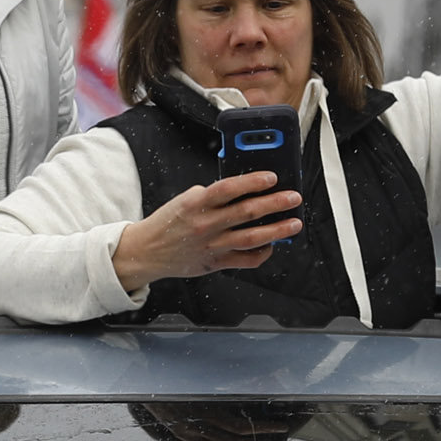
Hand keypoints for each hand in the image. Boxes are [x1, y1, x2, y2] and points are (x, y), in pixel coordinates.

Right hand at [111, 172, 302, 296]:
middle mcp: (206, 224)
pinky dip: (262, 253)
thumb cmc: (167, 223)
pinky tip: (271, 245)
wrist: (146, 251)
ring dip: (278, 230)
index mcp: (196, 203)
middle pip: (248, 212)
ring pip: (253, 238)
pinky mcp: (216, 262)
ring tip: (293, 223)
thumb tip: (242, 190)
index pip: (229, 188)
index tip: (272, 177)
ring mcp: (212, 245)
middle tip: (293, 198)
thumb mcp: (185, 200)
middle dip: (276, 203)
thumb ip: (211, 196)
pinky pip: (246, 259)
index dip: (253, 181)